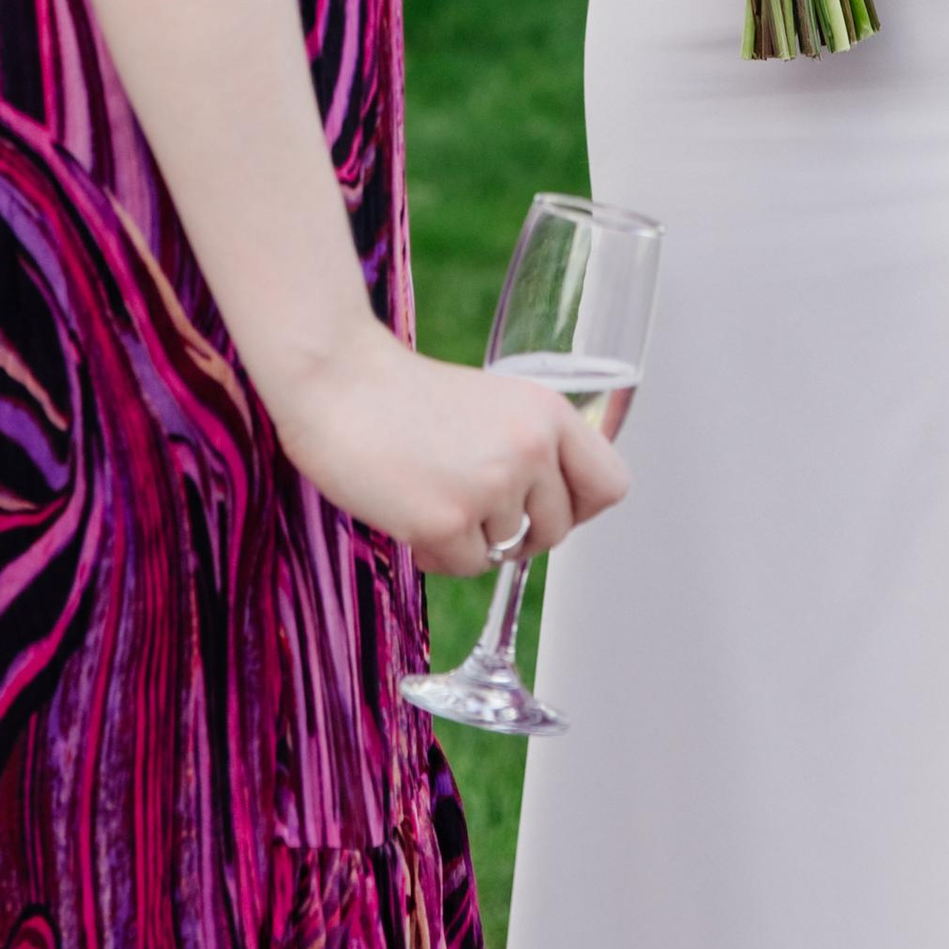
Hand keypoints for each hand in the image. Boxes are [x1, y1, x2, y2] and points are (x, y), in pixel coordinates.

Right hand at [275, 328, 629, 579]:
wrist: (337, 381)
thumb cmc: (406, 397)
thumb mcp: (493, 404)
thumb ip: (529, 446)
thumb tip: (552, 513)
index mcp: (548, 412)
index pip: (610, 484)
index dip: (578, 505)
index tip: (544, 503)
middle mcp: (531, 447)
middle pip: (557, 531)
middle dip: (516, 531)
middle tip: (470, 502)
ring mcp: (492, 486)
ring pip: (507, 553)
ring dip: (471, 539)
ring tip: (431, 492)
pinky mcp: (448, 520)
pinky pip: (464, 567)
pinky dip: (437, 552)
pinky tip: (409, 511)